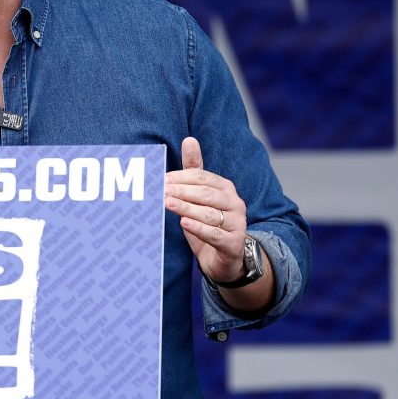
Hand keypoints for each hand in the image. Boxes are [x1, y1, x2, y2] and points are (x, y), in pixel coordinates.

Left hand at [165, 137, 246, 281]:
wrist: (225, 259)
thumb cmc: (209, 222)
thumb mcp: (200, 196)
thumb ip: (194, 170)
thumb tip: (189, 139)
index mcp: (225, 188)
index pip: (202, 177)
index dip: (180, 177)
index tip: (160, 179)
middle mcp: (235, 203)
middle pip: (205, 194)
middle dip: (181, 191)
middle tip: (160, 190)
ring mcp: (237, 224)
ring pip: (209, 214)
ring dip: (186, 208)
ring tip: (166, 203)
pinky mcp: (234, 243)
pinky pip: (214, 234)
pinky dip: (198, 228)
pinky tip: (183, 223)